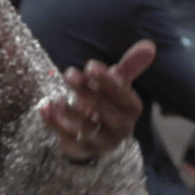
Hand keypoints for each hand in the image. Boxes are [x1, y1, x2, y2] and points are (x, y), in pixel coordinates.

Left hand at [40, 40, 156, 159]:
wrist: (99, 136)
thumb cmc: (109, 102)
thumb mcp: (119, 84)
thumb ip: (130, 66)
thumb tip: (149, 44)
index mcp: (131, 108)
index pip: (122, 95)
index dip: (107, 80)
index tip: (89, 66)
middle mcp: (120, 127)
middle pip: (104, 110)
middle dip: (86, 92)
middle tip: (68, 74)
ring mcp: (101, 141)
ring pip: (87, 129)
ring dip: (70, 112)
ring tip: (58, 98)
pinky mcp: (82, 149)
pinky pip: (68, 139)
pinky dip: (55, 124)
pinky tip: (45, 109)